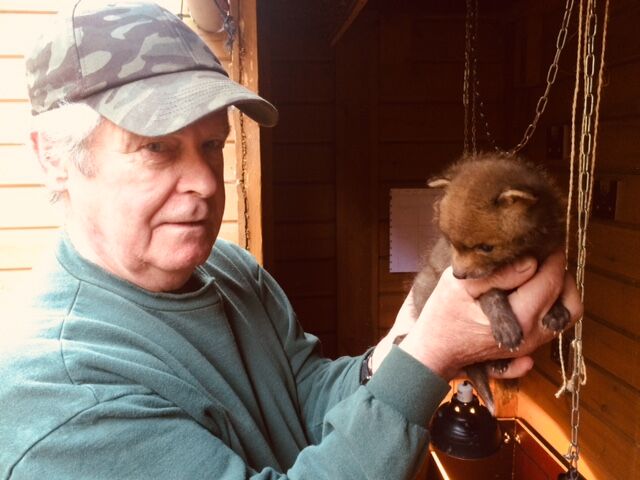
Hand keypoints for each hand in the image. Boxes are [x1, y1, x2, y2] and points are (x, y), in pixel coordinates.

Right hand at [380, 250, 581, 379]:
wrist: (433, 352)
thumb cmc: (442, 316)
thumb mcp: (461, 287)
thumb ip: (497, 275)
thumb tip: (530, 262)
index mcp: (519, 318)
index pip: (551, 281)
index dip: (553, 256)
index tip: (545, 240)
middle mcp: (532, 335)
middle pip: (569, 300)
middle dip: (561, 273)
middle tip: (545, 256)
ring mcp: (531, 345)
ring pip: (566, 316)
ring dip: (559, 290)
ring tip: (539, 272)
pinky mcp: (526, 348)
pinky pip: (553, 328)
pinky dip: (553, 309)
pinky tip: (536, 297)